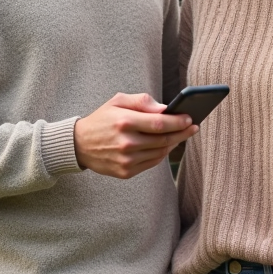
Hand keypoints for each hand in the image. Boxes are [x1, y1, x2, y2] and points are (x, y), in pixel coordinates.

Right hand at [74, 93, 197, 178]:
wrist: (79, 145)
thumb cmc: (102, 119)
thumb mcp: (117, 101)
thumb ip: (142, 101)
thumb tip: (165, 108)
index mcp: (124, 122)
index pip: (159, 123)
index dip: (178, 122)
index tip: (190, 118)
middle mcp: (126, 143)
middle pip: (163, 140)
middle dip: (182, 133)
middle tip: (193, 127)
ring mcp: (126, 160)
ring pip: (160, 153)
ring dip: (173, 144)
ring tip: (180, 135)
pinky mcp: (125, 172)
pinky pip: (152, 163)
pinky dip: (161, 154)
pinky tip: (166, 146)